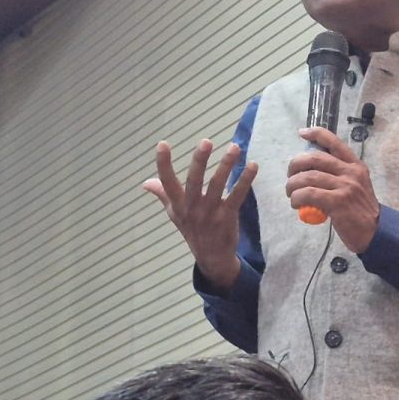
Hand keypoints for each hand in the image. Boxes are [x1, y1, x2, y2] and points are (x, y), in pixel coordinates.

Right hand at [143, 139, 257, 290]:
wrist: (212, 257)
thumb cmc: (192, 229)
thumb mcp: (174, 213)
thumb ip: (162, 194)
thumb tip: (145, 182)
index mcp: (178, 204)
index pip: (167, 182)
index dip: (163, 164)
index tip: (162, 144)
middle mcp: (192, 207)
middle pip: (194, 181)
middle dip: (199, 161)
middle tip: (205, 142)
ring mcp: (211, 213)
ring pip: (218, 185)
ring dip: (226, 165)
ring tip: (234, 147)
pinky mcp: (228, 216)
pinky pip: (237, 196)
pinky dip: (245, 180)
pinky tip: (253, 165)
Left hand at [286, 127, 379, 253]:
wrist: (375, 232)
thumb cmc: (360, 210)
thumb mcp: (355, 185)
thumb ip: (339, 175)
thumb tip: (311, 170)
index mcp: (355, 165)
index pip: (334, 142)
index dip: (316, 133)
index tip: (302, 133)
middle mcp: (350, 172)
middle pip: (314, 158)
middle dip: (295, 165)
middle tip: (290, 177)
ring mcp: (345, 186)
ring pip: (308, 177)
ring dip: (292, 185)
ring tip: (291, 194)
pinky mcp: (338, 202)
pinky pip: (309, 194)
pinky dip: (297, 198)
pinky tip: (296, 204)